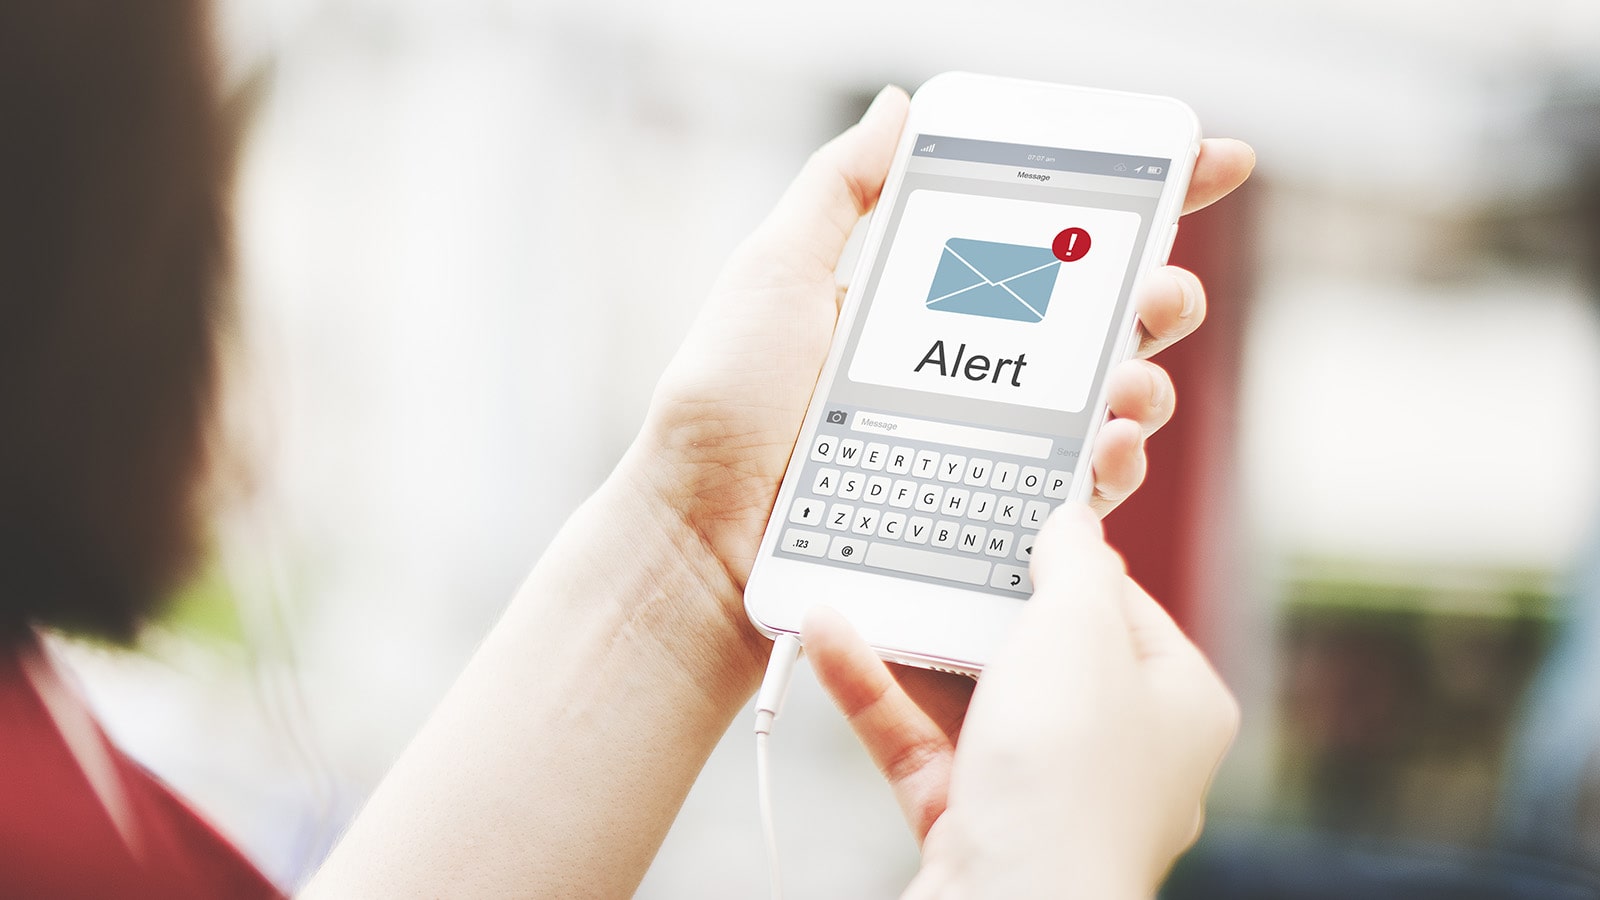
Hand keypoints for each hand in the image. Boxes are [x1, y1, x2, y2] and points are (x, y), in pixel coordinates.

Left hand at [629, 84, 1252, 650]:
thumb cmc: (724, 407)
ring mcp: (979, 444)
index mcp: (923, 301)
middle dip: (1158, 291)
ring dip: (1145, 379)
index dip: (1129, 199)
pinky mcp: (982, 515)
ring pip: (1102, 404)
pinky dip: (1112, 464)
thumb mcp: (777, 273)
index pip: (1039, 236)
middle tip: (1166, 288)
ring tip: (1135, 378)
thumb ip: (841, 191)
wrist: (700, 537)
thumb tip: (898, 106)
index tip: (1200, 160)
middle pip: (1095, 320)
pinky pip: (1072, 489)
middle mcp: (964, 367)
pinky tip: (1112, 445)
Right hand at [806, 506, 1238, 897]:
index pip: (1121, 604)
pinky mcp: (973, 821)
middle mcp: (1117, 750)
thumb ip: (1075, 561)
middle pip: (1039, 648)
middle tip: (932, 547)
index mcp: (1176, 702)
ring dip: (914, 640)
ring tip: (865, 581)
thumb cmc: (1068, 785)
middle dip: (975, 600)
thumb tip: (1073, 522)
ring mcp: (1043, 791)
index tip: (1014, 520)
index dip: (1067, 557)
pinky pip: (919, 740)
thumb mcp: (1079, 629)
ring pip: (971, 695)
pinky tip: (833, 638)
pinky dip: (877, 692)